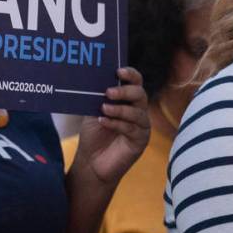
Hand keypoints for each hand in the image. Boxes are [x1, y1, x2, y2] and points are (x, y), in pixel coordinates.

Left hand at [74, 67, 149, 186]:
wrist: (91, 162)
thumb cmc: (93, 134)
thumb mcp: (92, 111)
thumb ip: (96, 97)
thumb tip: (93, 79)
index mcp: (128, 101)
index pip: (136, 83)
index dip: (131, 74)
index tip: (118, 71)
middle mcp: (138, 111)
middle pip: (140, 95)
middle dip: (125, 91)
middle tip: (108, 91)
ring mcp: (141, 127)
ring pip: (138, 113)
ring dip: (120, 109)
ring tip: (103, 108)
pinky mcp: (140, 142)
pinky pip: (132, 129)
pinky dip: (117, 123)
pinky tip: (104, 121)